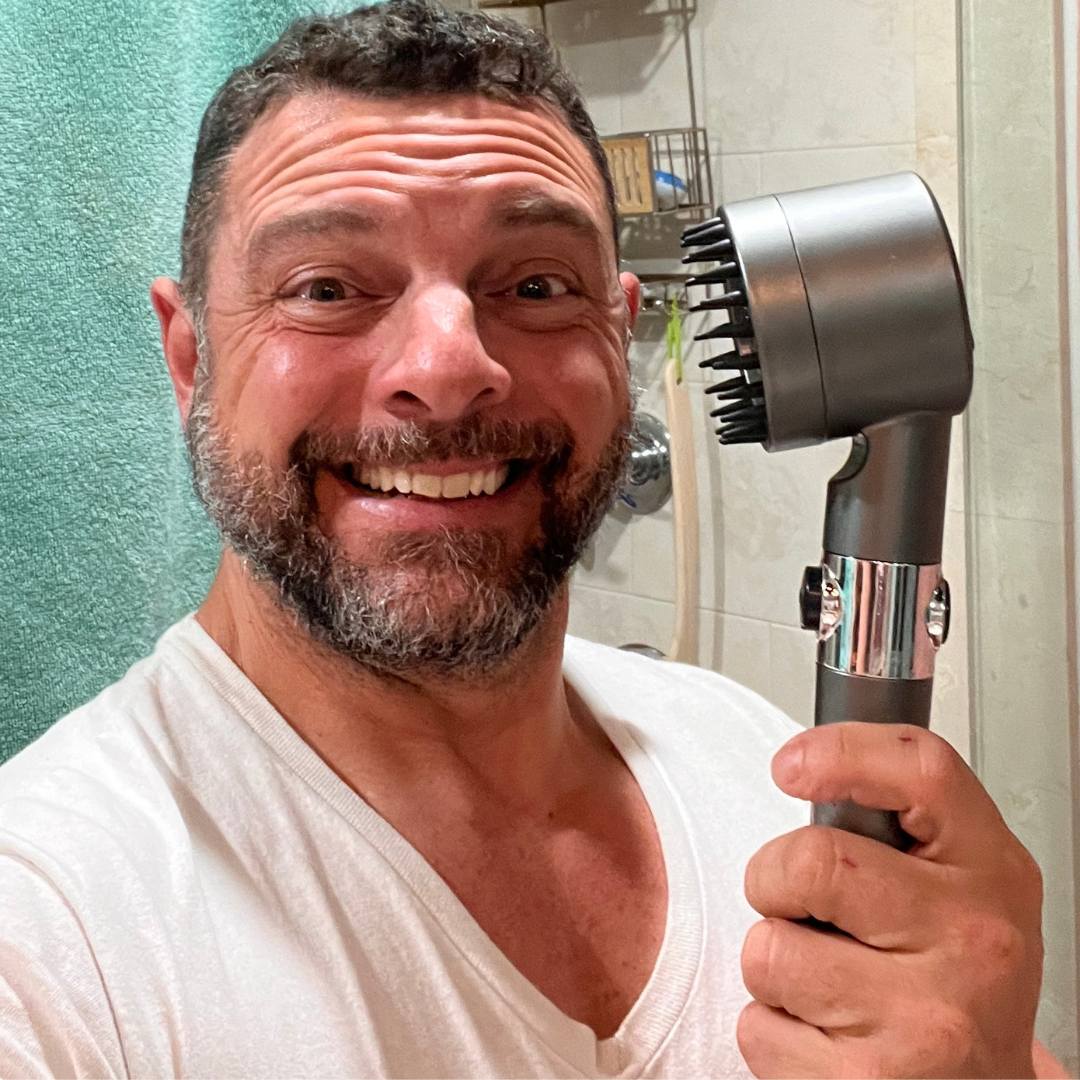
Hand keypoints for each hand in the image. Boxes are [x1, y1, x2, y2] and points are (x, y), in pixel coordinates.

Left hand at [738, 721, 1044, 1078]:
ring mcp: (924, 1021)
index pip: (923, 771)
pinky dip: (773, 1030)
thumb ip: (898, 825)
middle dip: (774, 879)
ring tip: (829, 982)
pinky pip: (757, 1025)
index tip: (792, 766)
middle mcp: (971, 943)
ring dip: (774, 965)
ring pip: (768, 949)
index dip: (842, 750)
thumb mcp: (957, 885)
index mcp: (991, 873)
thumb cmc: (956, 981)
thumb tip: (805, 770)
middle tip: (800, 906)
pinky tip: (827, 1036)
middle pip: (811, 861)